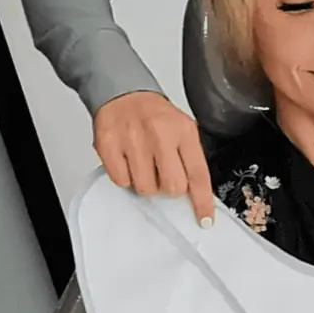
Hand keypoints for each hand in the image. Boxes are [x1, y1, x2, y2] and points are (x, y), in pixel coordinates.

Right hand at [93, 91, 214, 225]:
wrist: (123, 92)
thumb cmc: (155, 116)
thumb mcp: (182, 130)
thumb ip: (191, 161)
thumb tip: (197, 197)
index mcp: (183, 131)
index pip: (198, 175)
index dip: (202, 202)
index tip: (204, 221)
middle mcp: (159, 134)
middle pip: (172, 188)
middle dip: (169, 188)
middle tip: (162, 173)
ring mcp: (133, 139)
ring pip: (146, 189)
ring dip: (146, 184)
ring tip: (144, 164)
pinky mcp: (109, 144)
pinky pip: (122, 181)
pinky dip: (125, 177)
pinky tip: (128, 161)